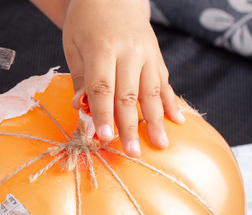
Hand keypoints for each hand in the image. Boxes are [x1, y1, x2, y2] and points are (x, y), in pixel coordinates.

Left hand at [61, 0, 184, 156]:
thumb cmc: (86, 25)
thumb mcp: (74, 47)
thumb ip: (81, 79)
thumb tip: (83, 110)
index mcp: (103, 48)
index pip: (102, 87)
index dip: (103, 114)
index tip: (103, 138)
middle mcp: (130, 51)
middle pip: (128, 95)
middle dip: (129, 126)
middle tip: (131, 153)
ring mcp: (147, 54)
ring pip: (152, 92)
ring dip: (155, 121)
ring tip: (160, 144)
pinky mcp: (157, 57)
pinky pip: (165, 83)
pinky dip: (171, 103)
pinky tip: (178, 121)